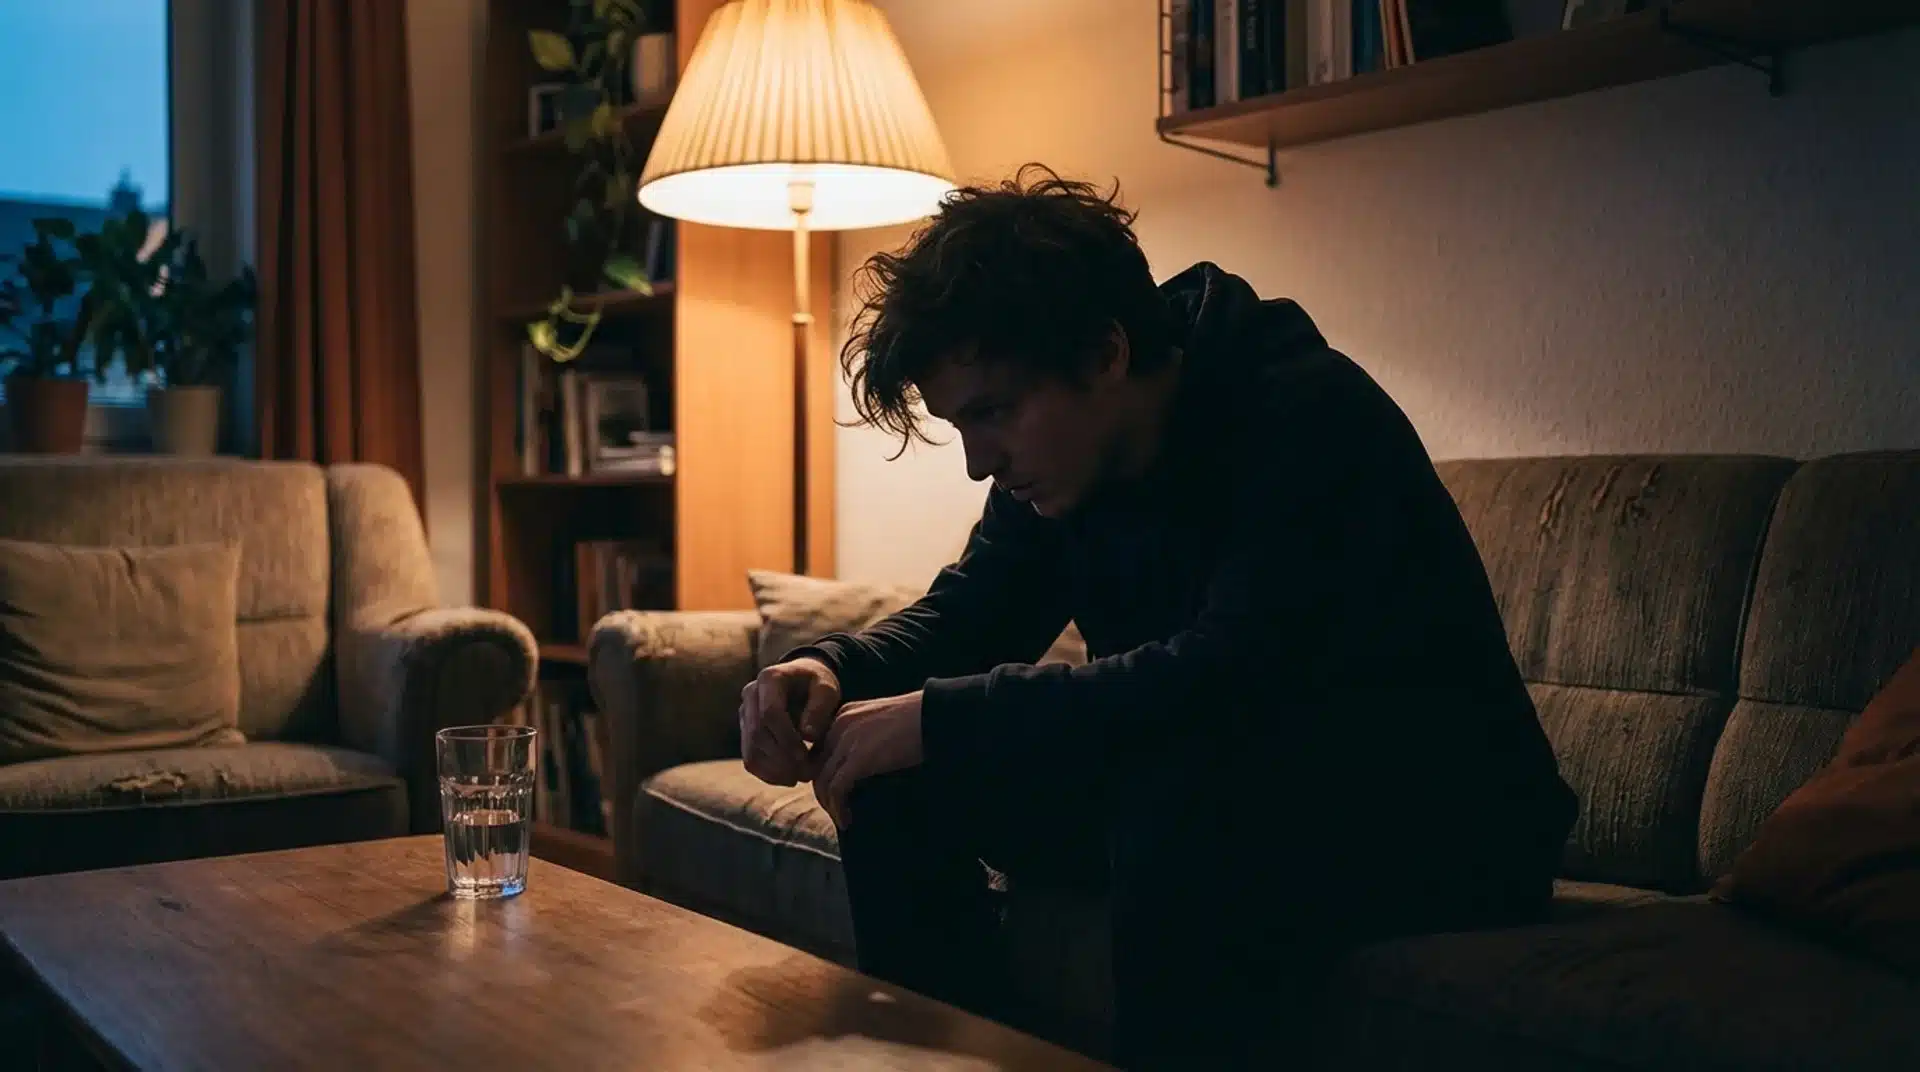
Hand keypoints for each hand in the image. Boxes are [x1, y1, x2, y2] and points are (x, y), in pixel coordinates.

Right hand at [738, 658, 840, 786]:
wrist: (805, 682)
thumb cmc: (819, 685)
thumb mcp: (827, 690)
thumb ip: (819, 709)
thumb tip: (808, 735)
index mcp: (769, 678)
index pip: (770, 713)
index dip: (786, 738)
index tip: (805, 756)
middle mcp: (750, 694)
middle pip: (757, 734)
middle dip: (782, 759)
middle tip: (807, 774)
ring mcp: (745, 713)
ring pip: (750, 751)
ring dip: (775, 771)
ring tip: (801, 778)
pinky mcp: (746, 731)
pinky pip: (750, 758)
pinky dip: (767, 774)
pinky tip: (789, 779)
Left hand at [813, 690, 923, 828]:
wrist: (936, 716)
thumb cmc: (919, 720)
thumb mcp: (882, 722)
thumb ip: (865, 737)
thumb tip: (859, 769)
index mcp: (844, 714)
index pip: (819, 748)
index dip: (822, 773)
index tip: (834, 793)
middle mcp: (839, 724)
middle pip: (816, 765)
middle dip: (823, 791)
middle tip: (837, 809)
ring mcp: (847, 740)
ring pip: (822, 780)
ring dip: (829, 804)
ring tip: (842, 818)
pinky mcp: (859, 758)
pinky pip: (837, 789)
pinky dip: (838, 808)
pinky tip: (847, 820)